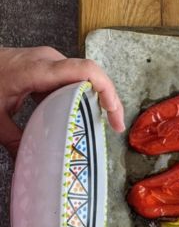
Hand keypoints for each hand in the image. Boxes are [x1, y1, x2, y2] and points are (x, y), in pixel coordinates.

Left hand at [0, 47, 124, 155]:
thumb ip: (14, 141)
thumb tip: (29, 165)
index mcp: (38, 70)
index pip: (86, 71)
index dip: (106, 90)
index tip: (113, 114)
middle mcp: (49, 60)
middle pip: (92, 74)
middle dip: (109, 99)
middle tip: (115, 126)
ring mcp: (49, 61)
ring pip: (86, 76)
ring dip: (99, 97)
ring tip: (107, 121)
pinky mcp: (48, 66)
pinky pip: (74, 77)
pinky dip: (85, 94)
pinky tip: (87, 112)